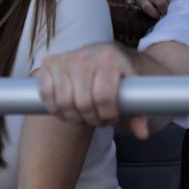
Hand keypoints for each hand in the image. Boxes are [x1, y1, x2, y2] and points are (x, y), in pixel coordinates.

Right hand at [34, 41, 151, 137]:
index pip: (103, 97)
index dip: (107, 115)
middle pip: (83, 103)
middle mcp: (86, 55)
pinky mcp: (49, 63)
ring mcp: (65, 58)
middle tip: (98, 119)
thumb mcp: (133, 91)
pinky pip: (46, 94)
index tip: (111, 118)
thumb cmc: (120, 77)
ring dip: (73, 117)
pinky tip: (67, 110)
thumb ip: (139, 112)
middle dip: (92, 118)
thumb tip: (142, 133)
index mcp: (110, 58)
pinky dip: (55, 108)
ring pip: (63, 102)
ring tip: (84, 116)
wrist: (106, 57)